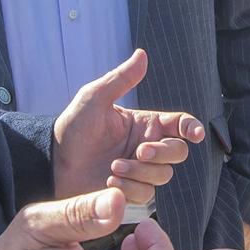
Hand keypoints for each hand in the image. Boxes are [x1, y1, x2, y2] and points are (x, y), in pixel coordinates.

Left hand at [52, 50, 203, 207]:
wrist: (53, 161)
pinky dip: (131, 188)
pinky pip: (146, 194)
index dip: (192, 128)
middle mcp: (147, 147)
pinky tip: (109, 182)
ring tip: (113, 167)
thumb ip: (120, 78)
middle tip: (140, 151)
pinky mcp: (130, 191)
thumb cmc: (74, 127)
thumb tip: (142, 54)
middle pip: (178, 152)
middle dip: (163, 152)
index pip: (180, 125)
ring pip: (163, 175)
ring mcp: (140, 171)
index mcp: (145, 124)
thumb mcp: (94, 98)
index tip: (195, 134)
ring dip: (141, 172)